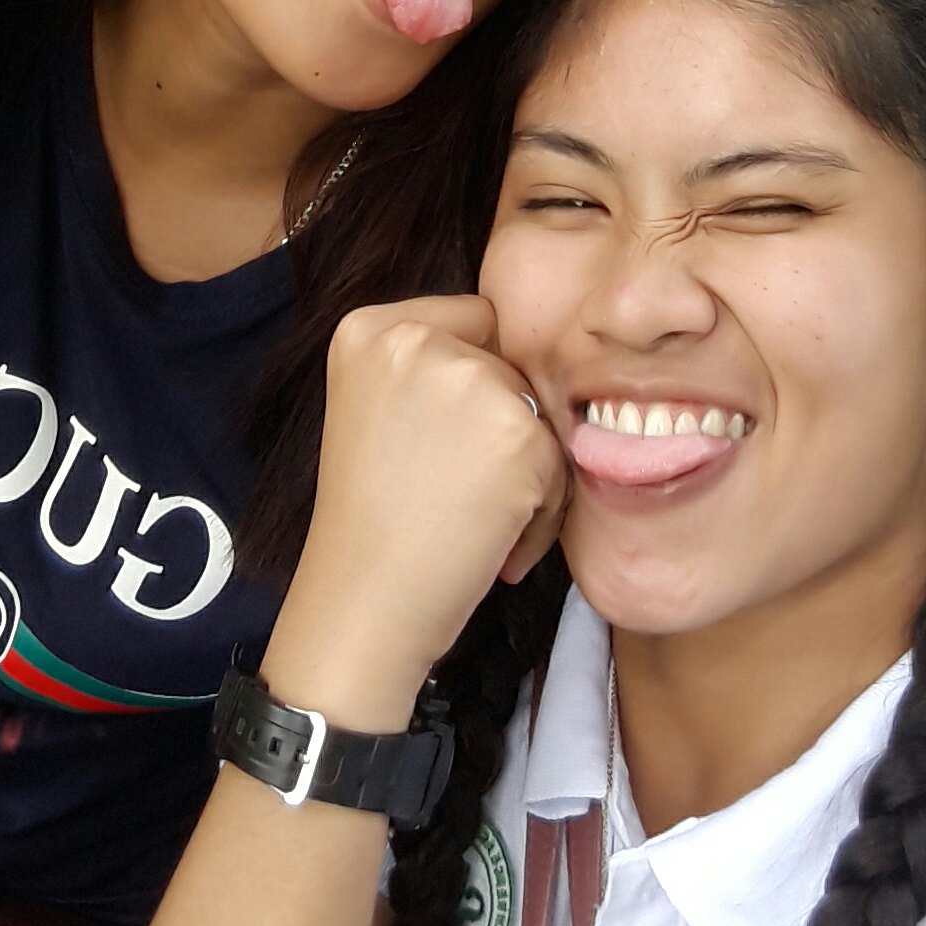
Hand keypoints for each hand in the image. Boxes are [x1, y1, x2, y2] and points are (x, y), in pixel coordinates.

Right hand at [267, 297, 567, 729]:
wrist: (364, 605)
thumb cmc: (374, 522)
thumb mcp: (377, 409)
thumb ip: (435, 368)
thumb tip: (526, 355)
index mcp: (370, 328)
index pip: (473, 319)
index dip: (473, 383)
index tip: (440, 442)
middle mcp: (416, 339)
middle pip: (508, 364)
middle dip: (501, 428)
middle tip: (455, 493)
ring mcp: (468, 380)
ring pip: (538, 410)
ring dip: (528, 469)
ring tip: (475, 520)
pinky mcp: (517, 432)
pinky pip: (561, 459)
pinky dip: (543, 509)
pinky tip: (497, 541)